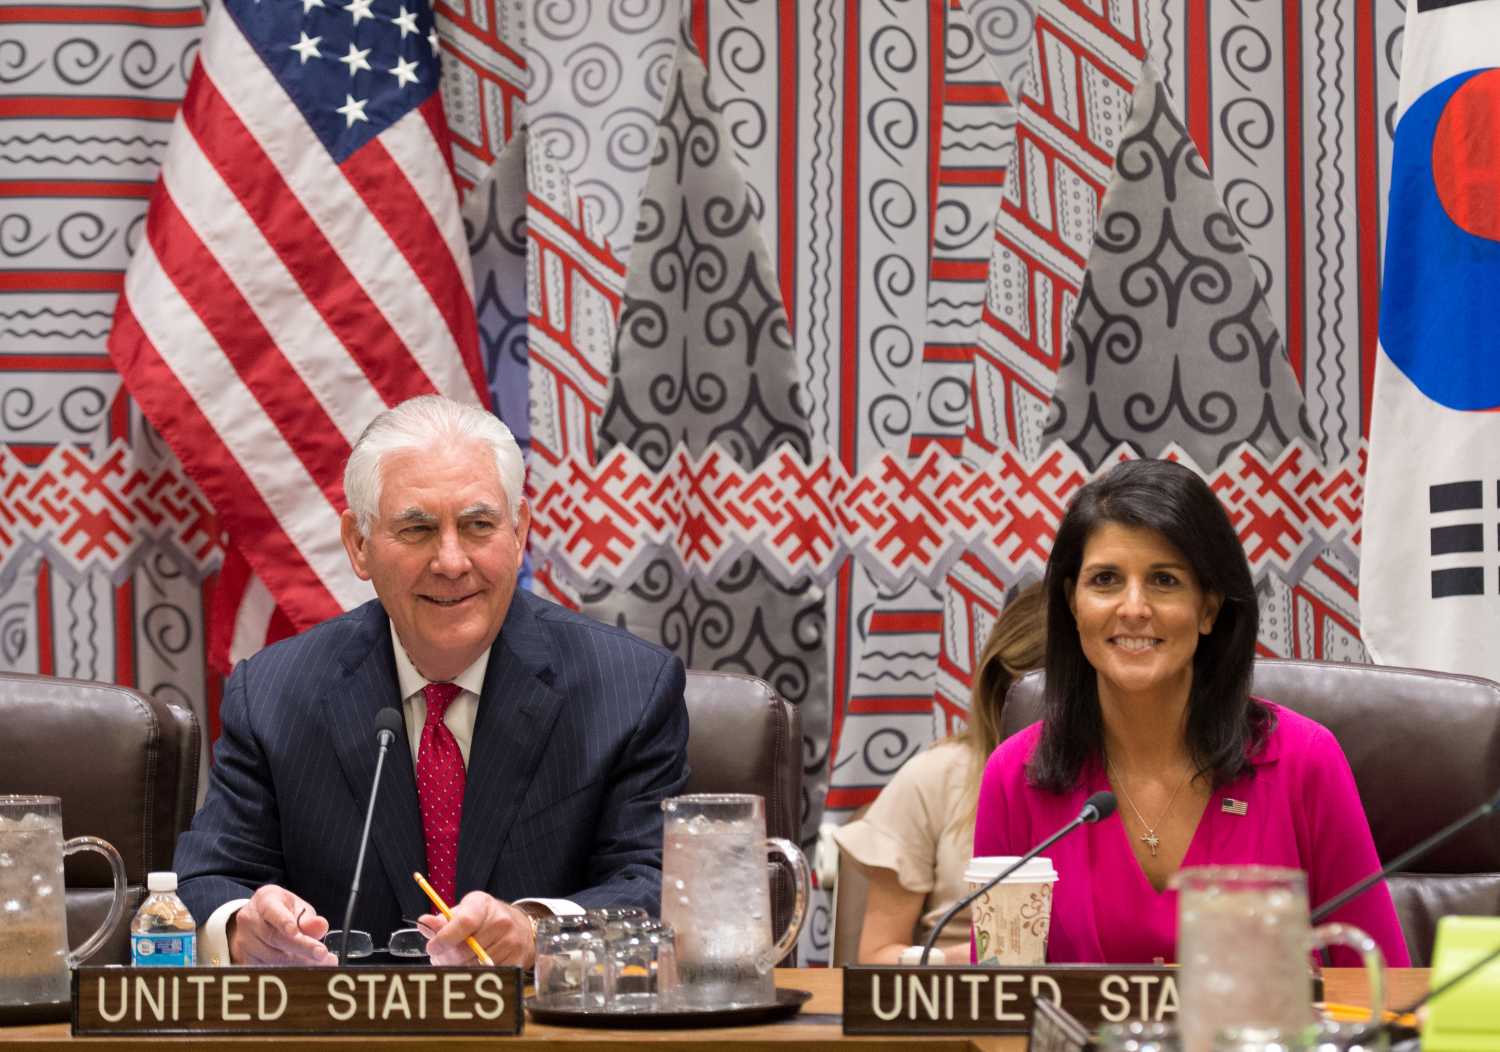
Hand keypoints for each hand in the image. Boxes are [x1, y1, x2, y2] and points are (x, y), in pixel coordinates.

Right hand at [228, 885, 335, 965]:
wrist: (257, 920)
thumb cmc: (282, 911)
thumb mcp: (297, 907)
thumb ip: (309, 918)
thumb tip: (321, 926)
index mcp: (264, 900)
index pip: (272, 911)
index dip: (283, 921)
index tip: (295, 931)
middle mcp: (249, 920)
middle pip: (275, 938)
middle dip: (302, 947)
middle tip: (322, 954)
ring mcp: (244, 941)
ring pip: (272, 957)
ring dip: (299, 963)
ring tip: (322, 963)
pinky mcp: (245, 959)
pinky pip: (267, 969)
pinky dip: (289, 971)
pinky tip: (306, 971)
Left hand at [420, 891, 534, 966]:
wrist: (519, 926)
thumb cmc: (484, 919)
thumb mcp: (464, 912)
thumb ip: (442, 921)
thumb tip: (423, 922)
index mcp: (483, 905)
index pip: (463, 923)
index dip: (444, 938)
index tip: (432, 947)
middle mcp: (501, 921)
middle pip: (465, 950)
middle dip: (447, 958)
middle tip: (440, 957)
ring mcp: (511, 941)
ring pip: (474, 966)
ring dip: (459, 968)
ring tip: (456, 961)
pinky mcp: (517, 959)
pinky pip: (487, 975)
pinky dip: (476, 974)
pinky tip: (473, 966)